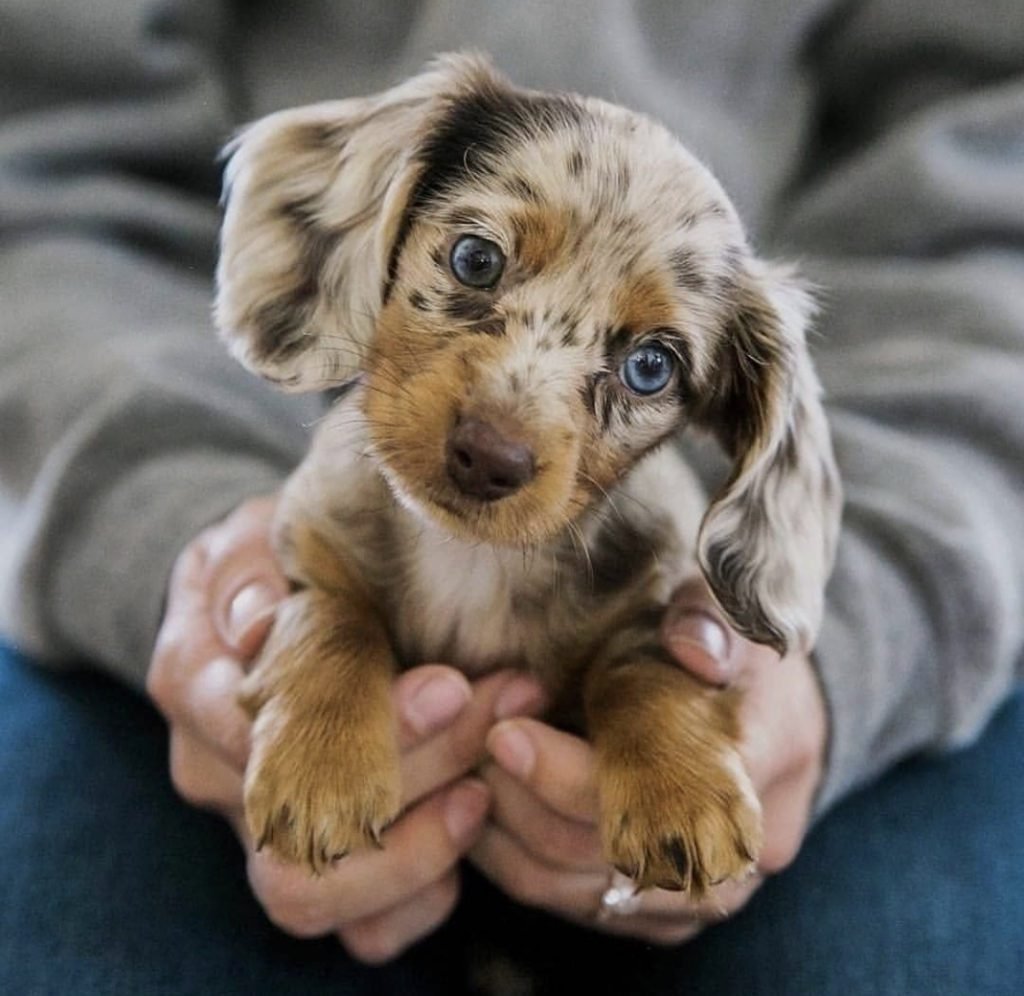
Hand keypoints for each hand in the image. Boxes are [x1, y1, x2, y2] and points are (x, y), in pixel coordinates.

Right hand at [147, 495, 545, 961]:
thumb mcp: (250, 540)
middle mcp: (214, 773)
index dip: (357, 718)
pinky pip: (358, 929)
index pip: (260, 726)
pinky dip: (420, 897)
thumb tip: (257, 620)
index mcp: (193, 683)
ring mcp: (259, 831)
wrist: (261, 612)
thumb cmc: (266, 567)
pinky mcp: (312, 870)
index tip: (449, 685)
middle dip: (409, 774)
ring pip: (311, 895)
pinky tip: (469, 829)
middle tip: (499, 709)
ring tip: (485, 786)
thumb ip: (248, 569)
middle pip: (288, 824)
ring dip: (415, 848)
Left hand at [469, 578, 826, 942]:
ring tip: (472, 773)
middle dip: (524, 799)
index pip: (652, 792)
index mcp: (760, 763)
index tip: (504, 731)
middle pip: (608, 853)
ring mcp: (703, 892)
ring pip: (584, 892)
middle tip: (475, 747)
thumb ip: (709, 617)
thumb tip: (693, 646)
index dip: (566, 772)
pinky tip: (490, 814)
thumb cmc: (736, 655)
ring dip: (513, 836)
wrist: (772, 717)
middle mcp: (737, 849)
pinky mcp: (668, 914)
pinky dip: (524, 865)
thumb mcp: (731, 614)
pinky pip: (580, 907)